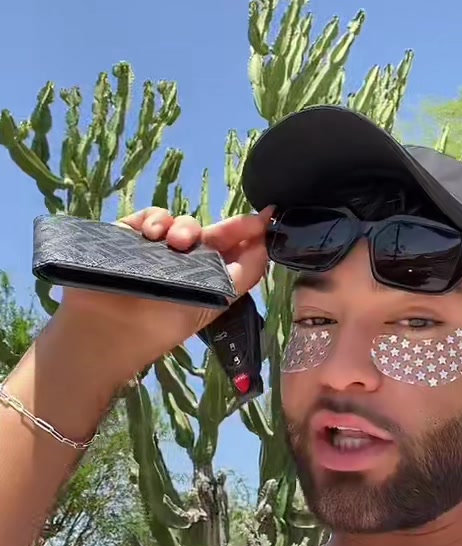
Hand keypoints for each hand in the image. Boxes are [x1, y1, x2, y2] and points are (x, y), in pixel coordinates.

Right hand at [51, 206, 273, 377]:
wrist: (111, 330)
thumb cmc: (166, 322)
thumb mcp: (216, 300)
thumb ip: (245, 274)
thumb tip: (266, 244)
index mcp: (209, 275)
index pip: (234, 247)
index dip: (249, 230)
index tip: (265, 216)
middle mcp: (186, 260)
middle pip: (210, 231)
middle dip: (215, 229)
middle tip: (209, 237)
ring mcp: (157, 246)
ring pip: (180, 221)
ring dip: (183, 228)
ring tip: (174, 243)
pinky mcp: (130, 235)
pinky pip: (149, 217)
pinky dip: (155, 219)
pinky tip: (152, 233)